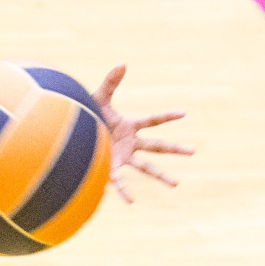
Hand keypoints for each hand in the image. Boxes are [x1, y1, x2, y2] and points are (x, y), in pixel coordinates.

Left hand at [92, 64, 192, 202]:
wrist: (70, 135)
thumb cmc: (85, 116)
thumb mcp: (98, 99)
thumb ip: (111, 83)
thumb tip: (123, 63)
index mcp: (129, 126)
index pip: (153, 121)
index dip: (167, 116)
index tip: (185, 112)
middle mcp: (130, 144)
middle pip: (157, 146)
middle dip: (175, 149)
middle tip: (194, 151)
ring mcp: (122, 158)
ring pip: (146, 167)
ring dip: (161, 175)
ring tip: (176, 184)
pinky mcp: (110, 169)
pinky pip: (120, 182)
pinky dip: (125, 191)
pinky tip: (133, 202)